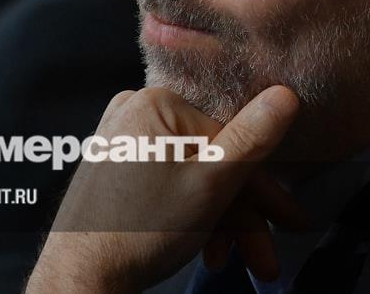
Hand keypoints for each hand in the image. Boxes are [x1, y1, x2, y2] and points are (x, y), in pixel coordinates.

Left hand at [26, 86, 301, 293]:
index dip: (263, 188)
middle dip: (243, 213)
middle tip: (266, 253)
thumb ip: (252, 140)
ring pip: (193, 178)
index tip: (288, 220)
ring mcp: (123, 141)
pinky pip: (169, 184)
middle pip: (212, 161)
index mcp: (157, 103)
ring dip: (221, 221)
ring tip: (237, 261)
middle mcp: (136, 112)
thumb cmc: (139, 231)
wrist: (81, 277)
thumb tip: (286, 94)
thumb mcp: (211, 185)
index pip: (231, 140)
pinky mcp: (116, 169)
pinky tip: (205, 249)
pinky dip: (191, 215)